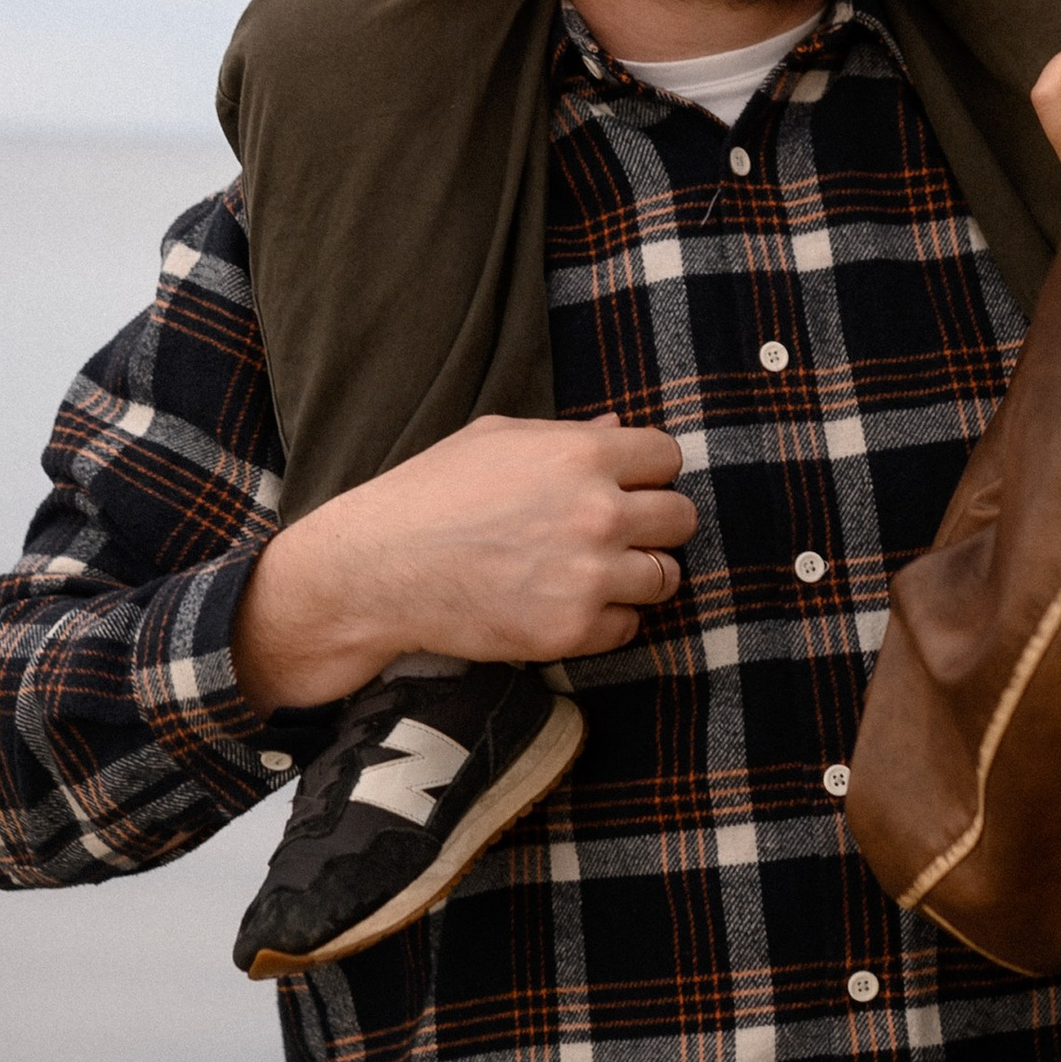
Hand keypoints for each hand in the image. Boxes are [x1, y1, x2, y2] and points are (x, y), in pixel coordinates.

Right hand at [233, 413, 697, 708]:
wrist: (379, 570)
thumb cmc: (431, 494)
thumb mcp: (495, 439)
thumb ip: (567, 435)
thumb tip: (619, 430)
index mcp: (582, 454)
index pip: (668, 458)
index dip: (648, 472)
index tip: (628, 486)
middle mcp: (598, 513)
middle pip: (681, 519)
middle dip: (654, 524)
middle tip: (618, 534)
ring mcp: (589, 576)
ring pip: (666, 577)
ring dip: (639, 575)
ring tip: (596, 573)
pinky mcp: (573, 631)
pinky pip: (629, 627)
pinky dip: (608, 620)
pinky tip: (570, 605)